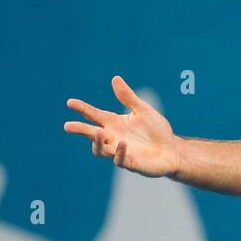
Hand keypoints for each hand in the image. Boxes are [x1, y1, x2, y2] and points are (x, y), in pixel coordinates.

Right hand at [64, 76, 180, 177]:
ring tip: (97, 132)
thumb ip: (128, 97)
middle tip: (68, 126)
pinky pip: (120, 159)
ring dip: (97, 142)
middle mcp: (113, 138)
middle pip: (91, 134)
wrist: (172, 150)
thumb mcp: (142, 110)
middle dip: (80, 130)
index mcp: (114, 123)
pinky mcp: (130, 162)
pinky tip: (123, 143)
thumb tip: (115, 78)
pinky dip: (119, 152)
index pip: (94, 115)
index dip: (82, 109)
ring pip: (101, 150)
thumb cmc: (156, 131)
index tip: (70, 102)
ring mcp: (120, 151)